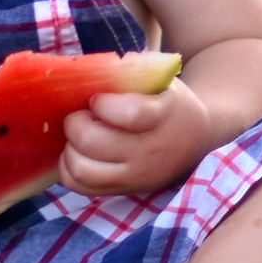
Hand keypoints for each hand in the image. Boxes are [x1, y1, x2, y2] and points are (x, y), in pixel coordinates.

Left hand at [60, 81, 213, 197]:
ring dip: (70, 149)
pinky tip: (78, 153)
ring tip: (79, 136)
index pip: (129, 114)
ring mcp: (135, 176)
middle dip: (76, 123)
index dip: (103, 104)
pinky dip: (69, 169)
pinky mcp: (122, 191)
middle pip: (93, 142)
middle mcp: (148, 152)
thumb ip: (131, 72)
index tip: (98, 98)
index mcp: (160, 117)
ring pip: (81, 170)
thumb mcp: (161, 81)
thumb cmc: (168, 104)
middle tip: (82, 115)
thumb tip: (96, 71)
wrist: (193, 141)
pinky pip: (80, 186)